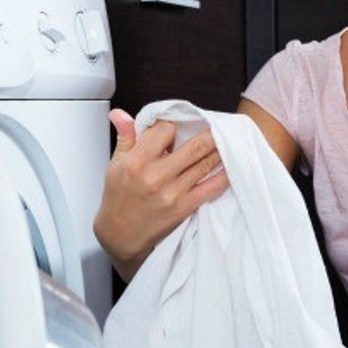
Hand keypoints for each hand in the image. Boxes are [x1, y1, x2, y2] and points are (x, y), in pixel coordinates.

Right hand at [93, 108, 228, 281]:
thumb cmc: (118, 197)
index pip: (165, 131)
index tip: (175, 129)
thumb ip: (125, 137)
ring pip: (204, 164)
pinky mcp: (184, 207)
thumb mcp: (115, 164)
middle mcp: (156, 176)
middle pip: (193, 147)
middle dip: (211, 133)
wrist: (120, 234)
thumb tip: (120, 114)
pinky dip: (224, 176)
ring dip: (220, 150)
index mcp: (137, 161)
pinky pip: (211, 188)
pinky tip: (232, 166)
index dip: (173, 126)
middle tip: (222, 126)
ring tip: (230, 140)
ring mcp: (172, 193)